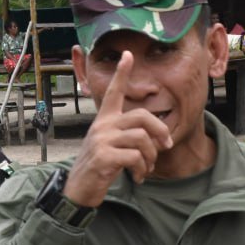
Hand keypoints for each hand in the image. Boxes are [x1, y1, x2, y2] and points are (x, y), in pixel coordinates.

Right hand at [65, 52, 172, 206]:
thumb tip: (160, 138)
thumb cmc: (98, 168)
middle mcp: (102, 126)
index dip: (121, 73)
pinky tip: (137, 177)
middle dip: (160, 131)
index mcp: (104, 120)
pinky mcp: (103, 157)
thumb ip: (128, 136)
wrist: (78, 189)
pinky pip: (135, 157)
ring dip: (151, 156)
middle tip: (166, 146)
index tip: (127, 55)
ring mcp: (101, 140)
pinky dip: (142, 169)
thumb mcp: (110, 146)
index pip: (114, 92)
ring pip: (141, 138)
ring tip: (146, 168)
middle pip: (141, 116)